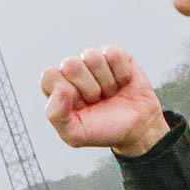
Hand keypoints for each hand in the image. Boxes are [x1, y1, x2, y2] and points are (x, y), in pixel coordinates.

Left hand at [39, 46, 167, 156]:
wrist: (139, 130)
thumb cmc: (105, 131)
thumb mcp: (75, 135)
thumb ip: (56, 115)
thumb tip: (60, 88)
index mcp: (59, 87)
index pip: (50, 76)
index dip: (68, 92)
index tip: (81, 107)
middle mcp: (74, 71)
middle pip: (70, 64)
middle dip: (89, 88)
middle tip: (98, 101)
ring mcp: (95, 62)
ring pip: (92, 56)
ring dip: (107, 82)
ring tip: (111, 93)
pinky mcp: (117, 56)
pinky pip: (114, 54)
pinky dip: (122, 73)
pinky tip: (123, 83)